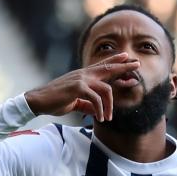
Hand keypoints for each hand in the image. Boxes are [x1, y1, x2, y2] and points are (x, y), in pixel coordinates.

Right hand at [23, 54, 139, 120]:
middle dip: (124, 66)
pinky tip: (101, 118)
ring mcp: (81, 79)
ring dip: (110, 106)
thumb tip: (98, 111)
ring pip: (106, 89)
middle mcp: (84, 74)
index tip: (127, 57)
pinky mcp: (78, 88)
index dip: (115, 61)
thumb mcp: (75, 103)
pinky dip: (100, 110)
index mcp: (84, 76)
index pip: (102, 66)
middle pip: (108, 68)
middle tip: (137, 64)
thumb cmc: (56, 101)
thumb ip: (87, 105)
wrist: (39, 100)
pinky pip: (96, 99)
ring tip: (109, 118)